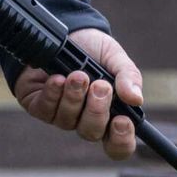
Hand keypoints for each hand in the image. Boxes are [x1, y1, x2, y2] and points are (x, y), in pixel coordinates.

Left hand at [15, 28, 143, 160]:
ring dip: (74, 97)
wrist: (65, 32)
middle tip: (100, 85)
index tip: (122, 121)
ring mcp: (62, 115)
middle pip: (92, 133)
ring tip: (77, 75)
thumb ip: (128, 76)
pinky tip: (57, 78)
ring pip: (68, 121)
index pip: (118, 144)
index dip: (121, 140)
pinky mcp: (40, 107)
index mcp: (109, 114)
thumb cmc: (93, 49)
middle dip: (96, 110)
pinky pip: (46, 110)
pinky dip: (53, 93)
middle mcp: (85, 119)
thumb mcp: (115, 57)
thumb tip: (136, 99)